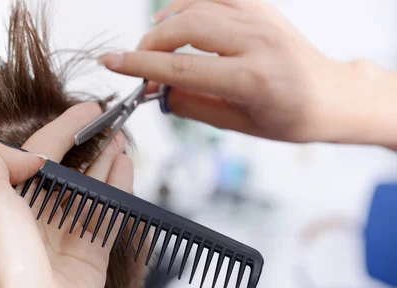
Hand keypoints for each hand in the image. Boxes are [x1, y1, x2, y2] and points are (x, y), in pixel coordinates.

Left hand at [0, 103, 132, 287]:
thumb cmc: (4, 268)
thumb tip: (33, 154)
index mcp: (3, 203)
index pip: (36, 152)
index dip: (61, 128)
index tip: (86, 108)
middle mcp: (33, 217)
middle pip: (65, 169)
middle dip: (85, 143)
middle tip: (108, 119)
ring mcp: (63, 235)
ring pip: (89, 187)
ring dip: (105, 160)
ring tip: (121, 137)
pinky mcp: (90, 252)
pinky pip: (107, 211)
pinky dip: (118, 186)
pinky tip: (125, 165)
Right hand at [99, 0, 396, 146]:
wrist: (328, 95)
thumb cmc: (289, 117)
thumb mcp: (236, 124)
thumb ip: (191, 104)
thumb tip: (155, 90)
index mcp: (251, 80)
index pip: (181, 68)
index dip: (139, 66)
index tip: (111, 62)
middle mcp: (256, 42)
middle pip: (183, 29)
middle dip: (150, 45)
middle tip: (138, 64)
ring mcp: (260, 19)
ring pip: (195, 7)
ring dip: (165, 25)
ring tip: (155, 47)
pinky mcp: (260, 8)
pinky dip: (187, 5)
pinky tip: (176, 20)